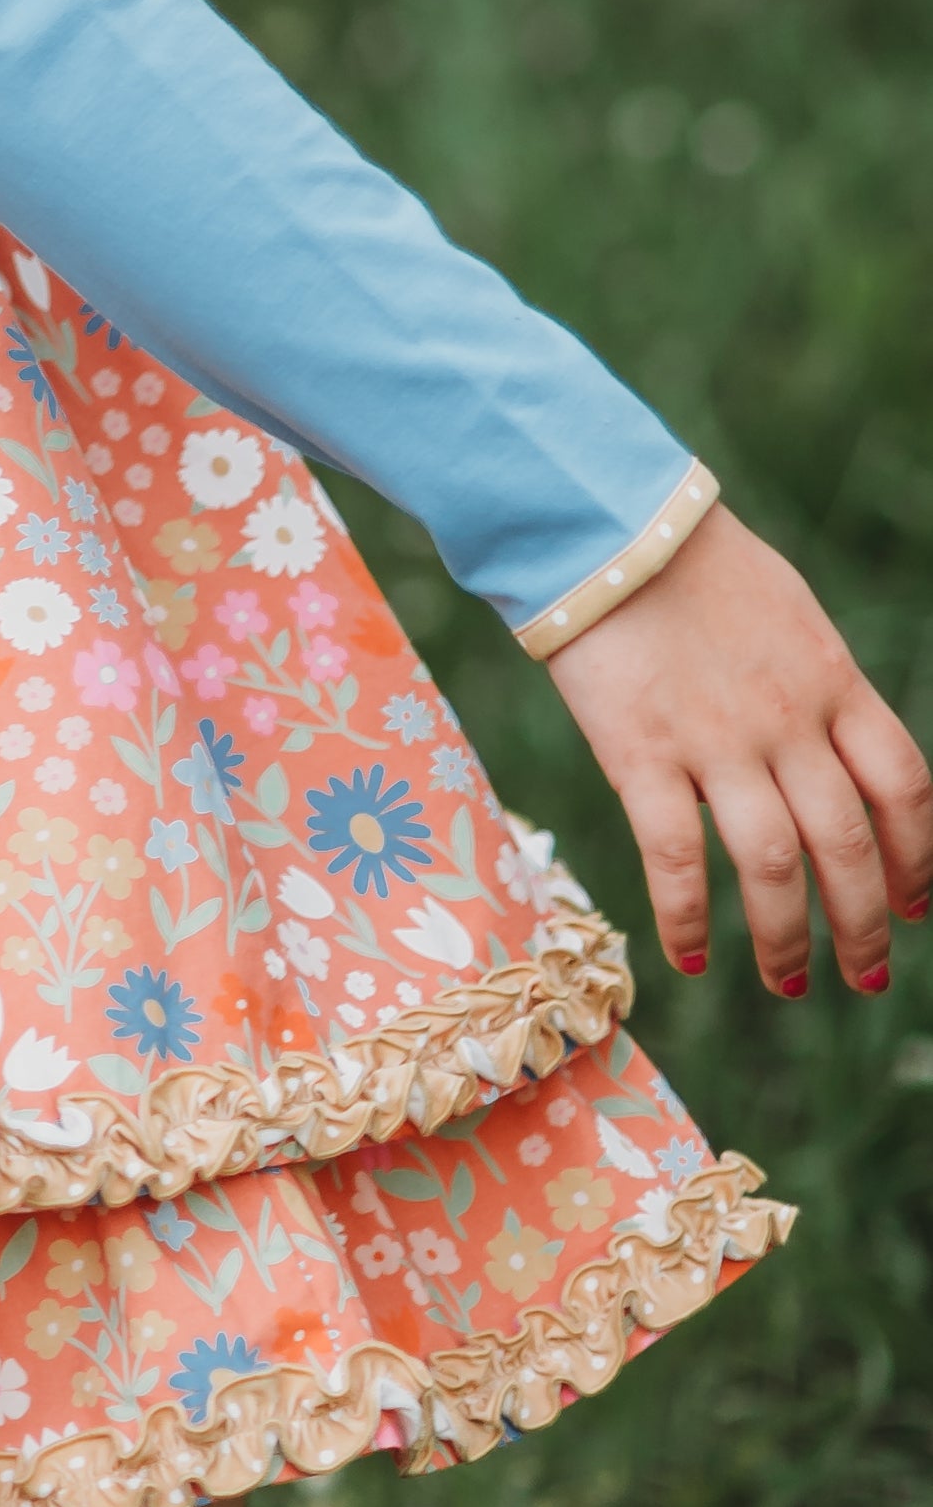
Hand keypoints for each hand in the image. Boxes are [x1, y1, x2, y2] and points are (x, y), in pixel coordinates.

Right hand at [547, 504, 932, 993]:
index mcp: (833, 682)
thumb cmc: (693, 564)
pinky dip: (687, 918)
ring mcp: (715, 741)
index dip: (920, 858)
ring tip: (791, 983)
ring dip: (789, 940)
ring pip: (774, 866)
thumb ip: (818, 686)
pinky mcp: (640, 753)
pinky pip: (675, 857)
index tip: (917, 905)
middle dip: (866, 925)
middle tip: (866, 975)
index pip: (904, 789)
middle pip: (848, 845)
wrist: (605, 523)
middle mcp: (787, 721)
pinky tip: (690, 957)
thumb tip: (831, 754)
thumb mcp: (790, 615)